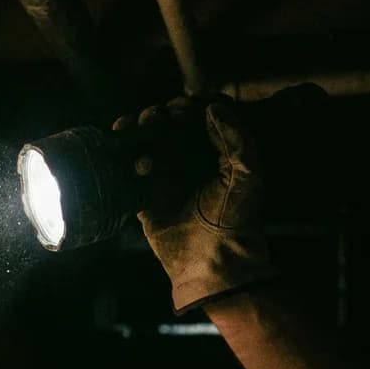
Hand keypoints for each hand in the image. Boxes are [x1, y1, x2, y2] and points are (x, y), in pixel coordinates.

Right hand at [120, 94, 277, 313]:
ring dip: (139, 129)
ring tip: (136, 126)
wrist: (212, 262)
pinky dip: (122, 154)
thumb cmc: (235, 219)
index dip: (191, 105)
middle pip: (170, 126)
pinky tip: (122, 145)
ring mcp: (166, 178)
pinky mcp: (145, 196)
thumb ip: (237, 139)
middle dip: (160, 114)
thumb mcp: (247, 175)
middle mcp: (190, 161)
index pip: (202, 116)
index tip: (182, 108)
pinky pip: (129, 169)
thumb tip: (214, 107)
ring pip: (147, 143)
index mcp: (217, 153)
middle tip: (156, 117)